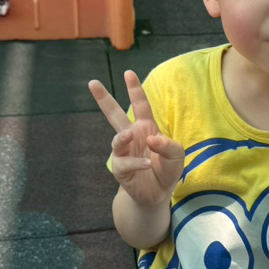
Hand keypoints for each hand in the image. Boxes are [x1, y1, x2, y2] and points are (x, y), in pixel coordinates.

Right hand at [88, 70, 184, 207]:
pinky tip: (146, 164)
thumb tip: (150, 138)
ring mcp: (124, 152)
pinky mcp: (121, 169)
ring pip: (117, 140)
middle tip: (92, 83)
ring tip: (128, 135)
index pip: (140, 105)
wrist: (158, 194)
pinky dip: (136, 162)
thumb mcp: (177, 155)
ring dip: (122, 137)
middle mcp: (132, 137)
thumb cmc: (167, 170)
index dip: (134, 89)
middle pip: (115, 115)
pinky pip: (125, 163)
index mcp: (145, 128)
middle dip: (103, 99)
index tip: (128, 73)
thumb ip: (169, 145)